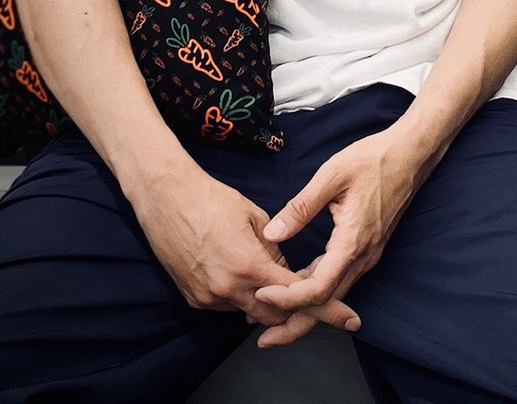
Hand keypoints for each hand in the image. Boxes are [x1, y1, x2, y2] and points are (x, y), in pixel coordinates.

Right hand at [127, 164, 362, 334]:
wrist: (166, 198)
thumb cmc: (213, 199)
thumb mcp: (255, 217)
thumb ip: (275, 250)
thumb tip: (285, 270)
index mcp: (250, 265)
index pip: (298, 296)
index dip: (327, 308)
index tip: (350, 318)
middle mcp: (229, 290)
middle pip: (275, 316)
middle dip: (295, 309)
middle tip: (311, 296)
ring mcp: (209, 298)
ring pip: (250, 313)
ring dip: (266, 301)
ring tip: (270, 274)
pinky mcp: (193, 299)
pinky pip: (227, 306)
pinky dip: (241, 296)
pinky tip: (240, 271)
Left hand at [253, 125, 435, 346]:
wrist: (410, 154)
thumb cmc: (373, 159)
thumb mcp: (332, 174)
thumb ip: (301, 206)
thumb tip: (271, 234)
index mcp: (353, 241)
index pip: (319, 287)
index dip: (288, 298)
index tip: (260, 293)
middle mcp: (363, 256)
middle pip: (327, 303)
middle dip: (295, 324)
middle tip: (262, 338)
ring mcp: (368, 254)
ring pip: (334, 293)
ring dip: (304, 309)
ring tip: (271, 316)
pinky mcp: (367, 248)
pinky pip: (340, 278)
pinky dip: (316, 290)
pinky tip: (296, 287)